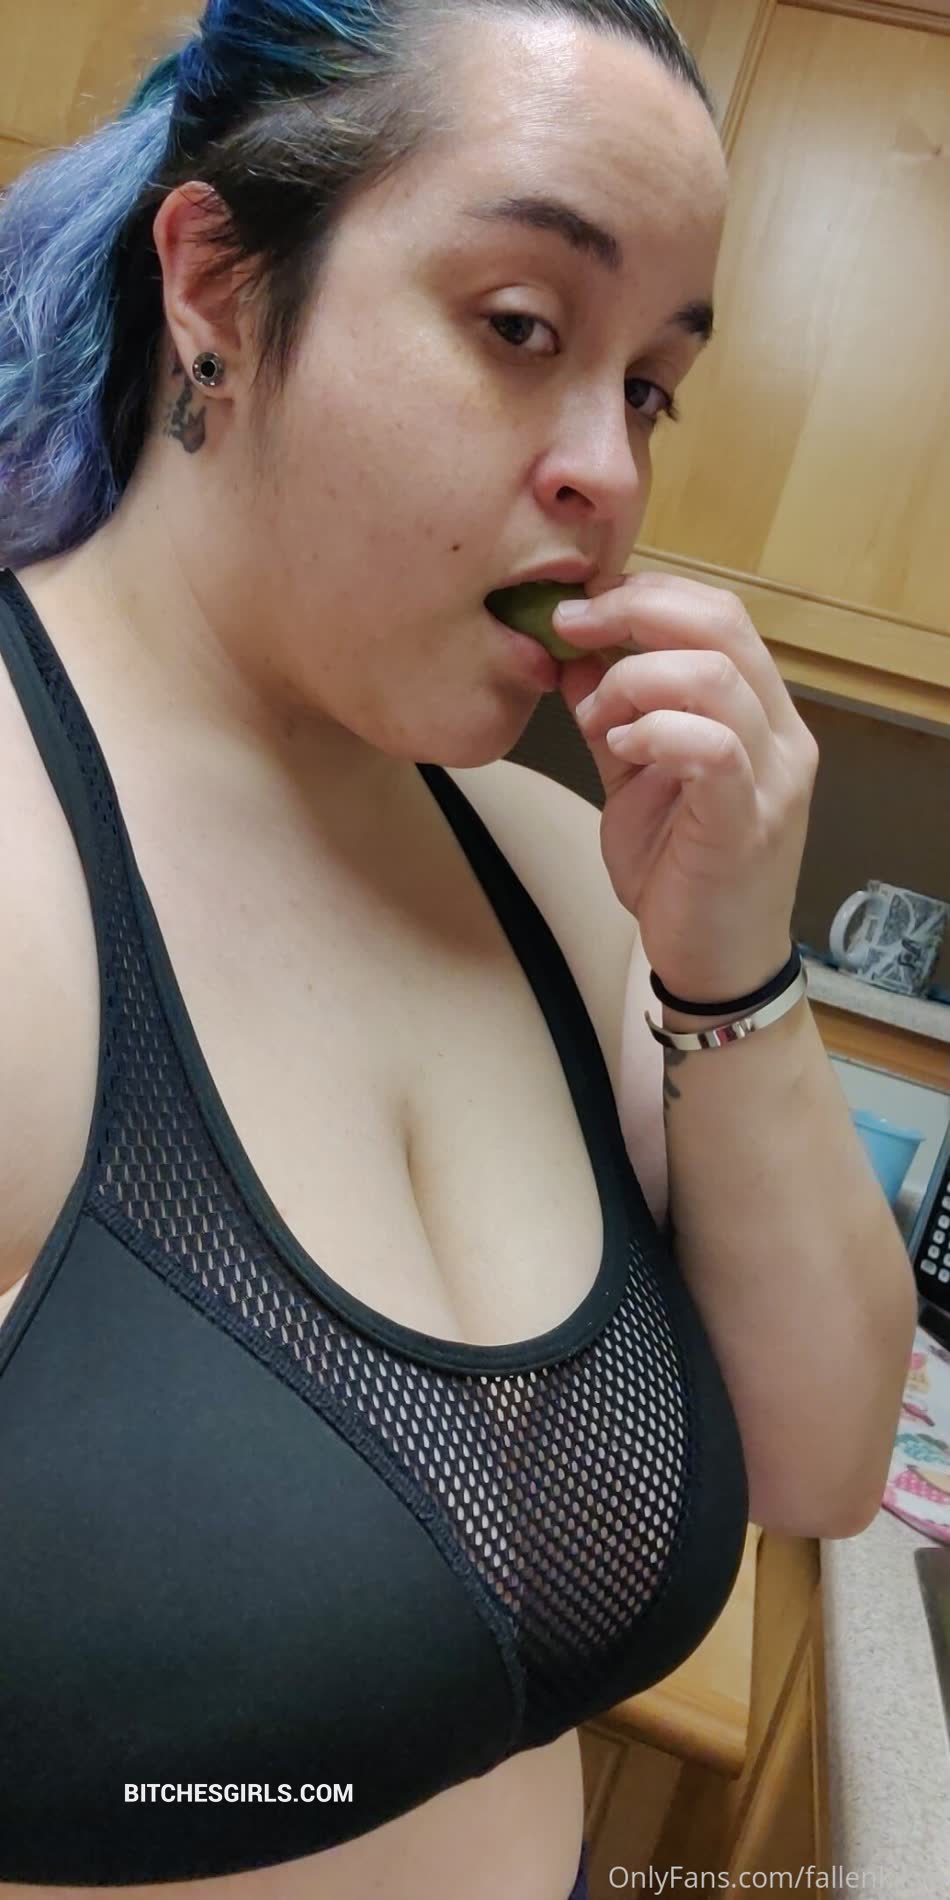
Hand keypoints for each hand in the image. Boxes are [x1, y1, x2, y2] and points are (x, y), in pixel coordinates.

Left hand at [556, 570, 819, 1002]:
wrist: (714, 962)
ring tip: (597, 718)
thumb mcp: (634, 776)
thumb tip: (573, 651)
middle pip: (722, 624)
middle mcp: (782, 734)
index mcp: (761, 711)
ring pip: (716, 677)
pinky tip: (621, 746)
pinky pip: (713, 747)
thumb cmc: (679, 871)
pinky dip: (656, 732)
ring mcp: (772, 778)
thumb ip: (613, 713)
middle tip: (570, 630)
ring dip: (635, 679)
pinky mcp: (747, 822)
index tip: (577, 609)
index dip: (646, 593)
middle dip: (633, 612)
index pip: (719, 612)